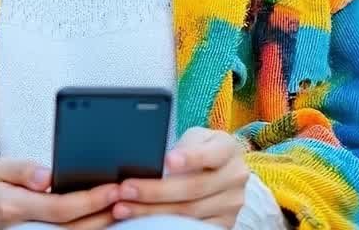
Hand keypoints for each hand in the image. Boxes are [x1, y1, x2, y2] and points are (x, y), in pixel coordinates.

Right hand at [0, 159, 120, 229]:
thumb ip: (22, 170)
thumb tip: (47, 175)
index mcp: (15, 207)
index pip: (61, 208)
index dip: (90, 199)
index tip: (113, 187)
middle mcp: (29, 229)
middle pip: (77, 226)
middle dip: (106, 211)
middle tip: (132, 193)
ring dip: (104, 221)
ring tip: (126, 202)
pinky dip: (93, 225)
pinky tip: (109, 212)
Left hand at [111, 128, 249, 228]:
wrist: (222, 169)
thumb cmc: (200, 148)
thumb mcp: (195, 138)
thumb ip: (182, 146)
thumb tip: (151, 162)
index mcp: (228, 149)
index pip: (210, 154)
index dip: (189, 158)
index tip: (166, 160)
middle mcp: (235, 177)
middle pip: (194, 188)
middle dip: (155, 191)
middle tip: (125, 190)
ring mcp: (231, 203)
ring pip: (189, 213)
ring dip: (152, 211)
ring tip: (123, 208)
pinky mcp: (224, 223)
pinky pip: (193, 228)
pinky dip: (165, 224)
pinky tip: (143, 221)